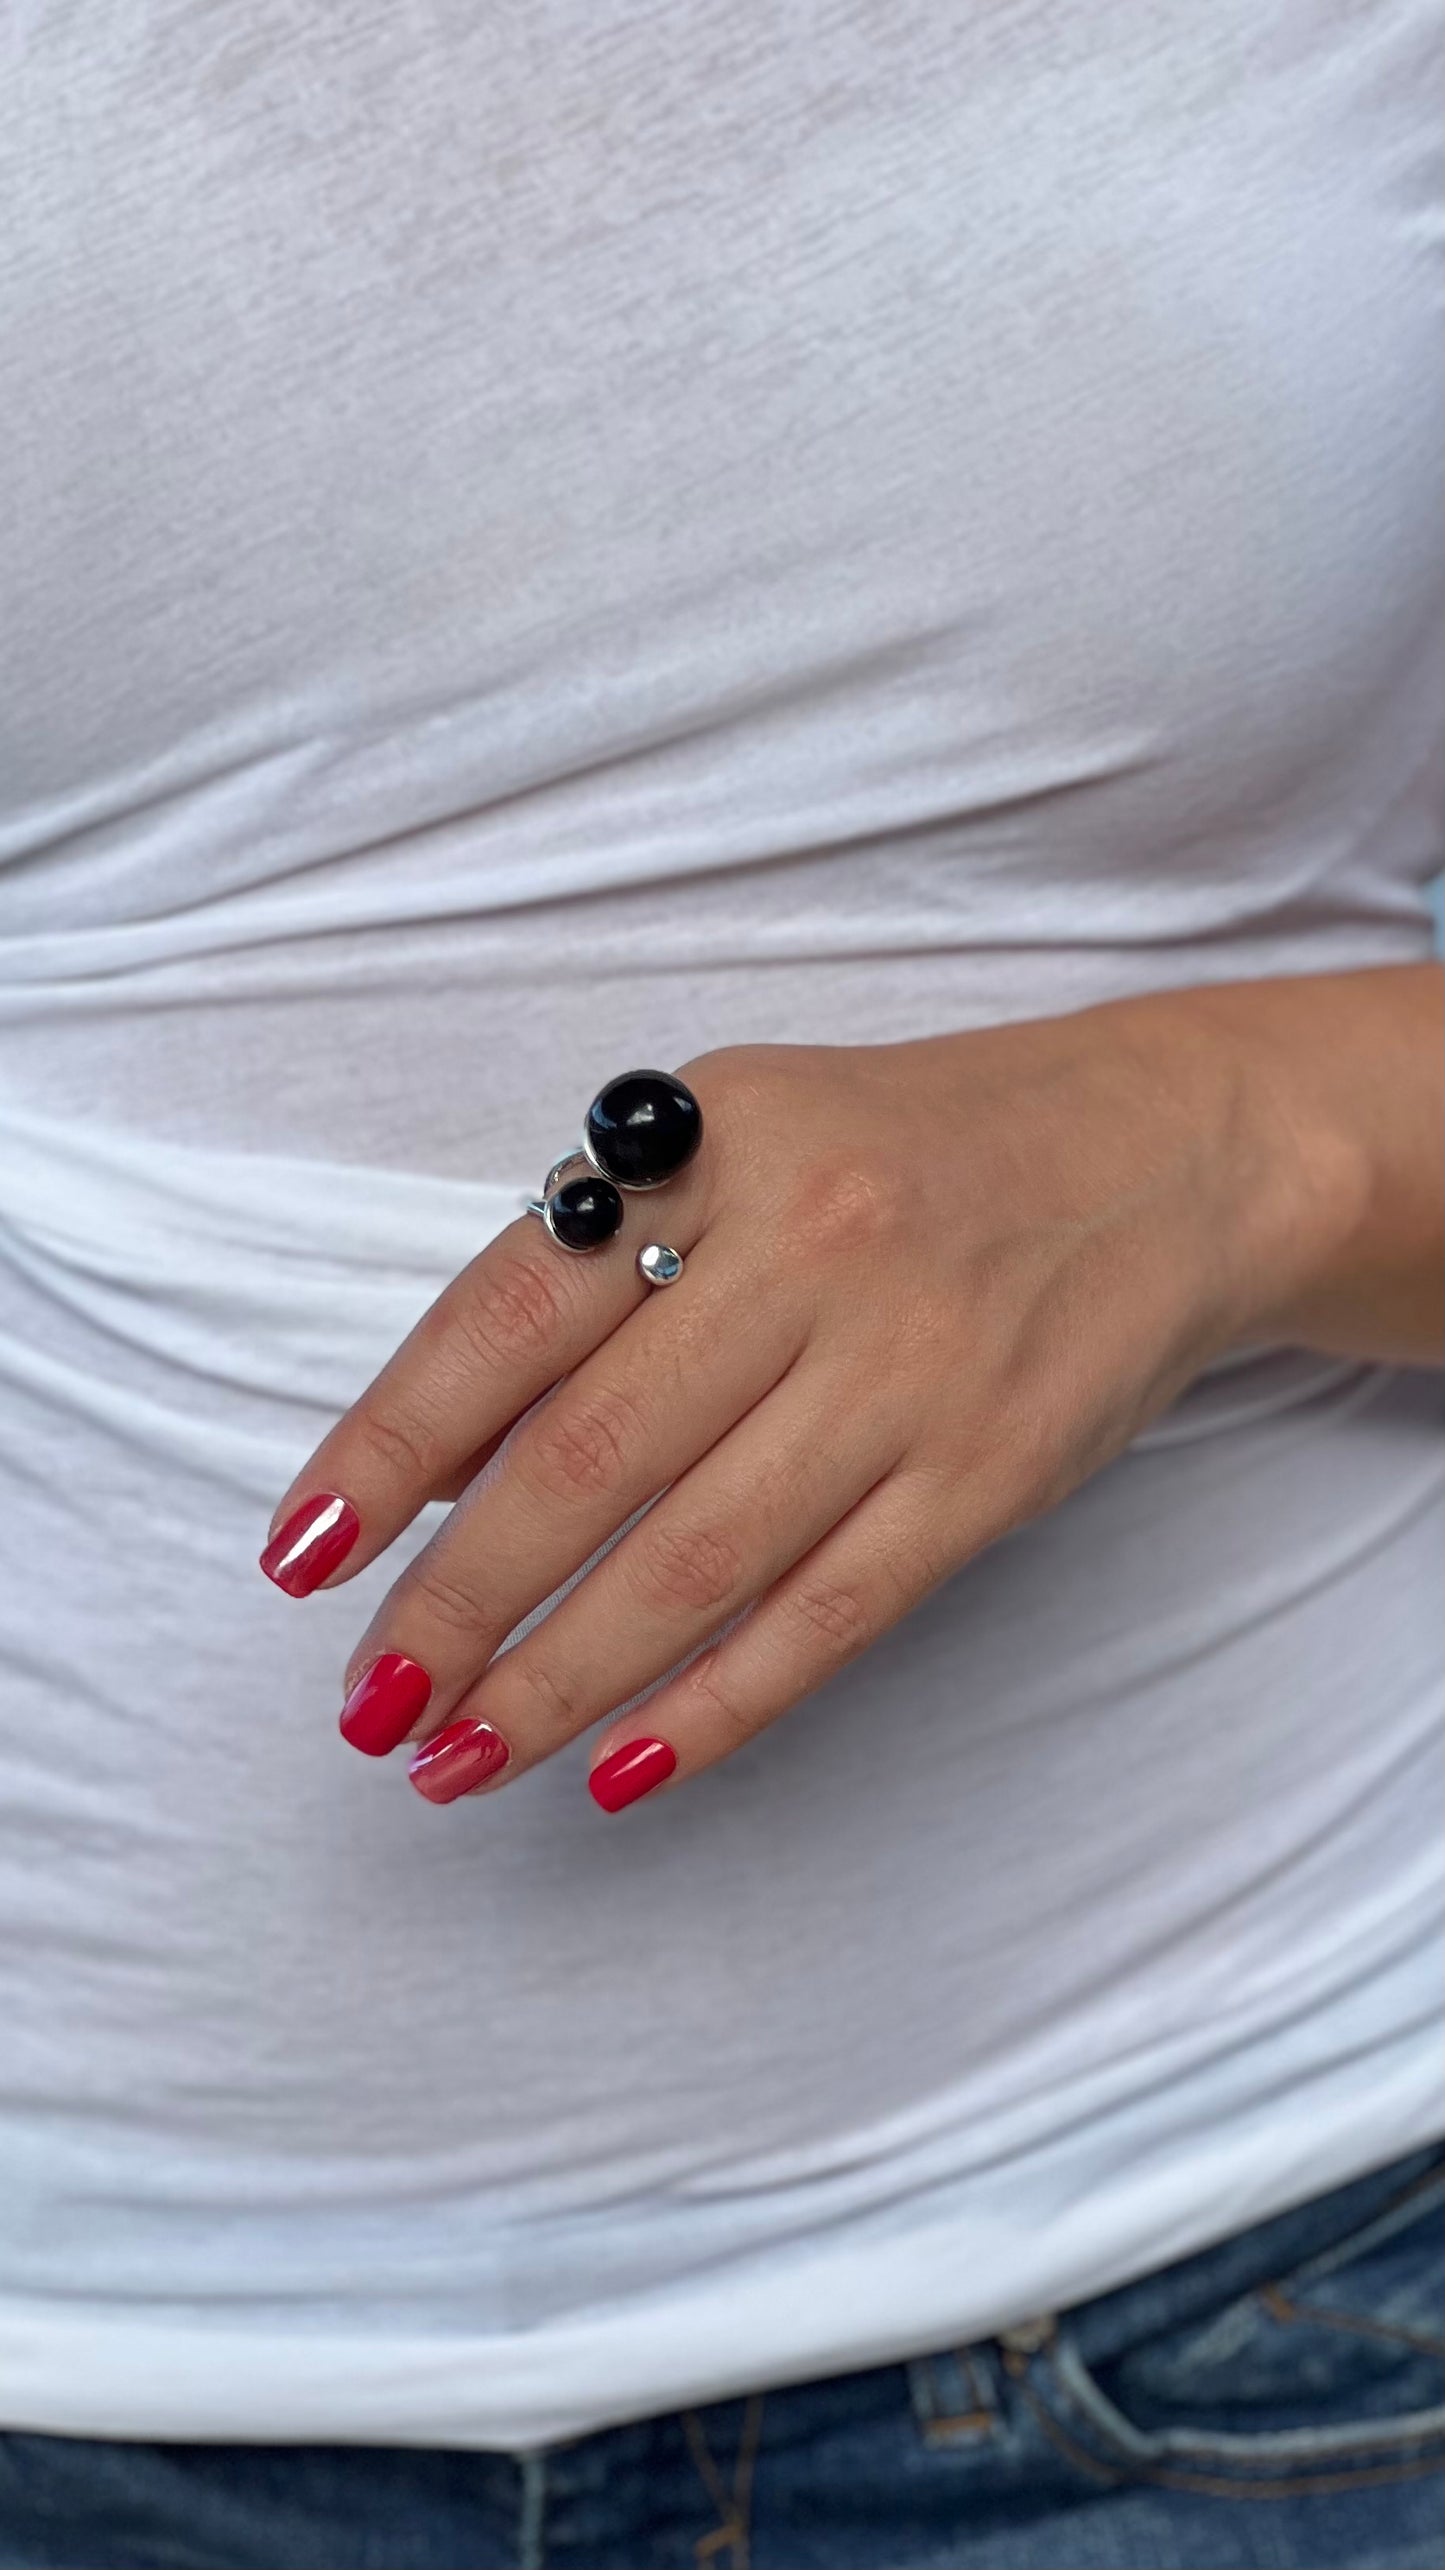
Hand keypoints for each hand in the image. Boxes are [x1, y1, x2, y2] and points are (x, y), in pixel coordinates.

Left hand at [259, 978, 1402, 1810]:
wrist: (1169, 1157)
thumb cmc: (916, 1151)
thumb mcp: (751, 1133)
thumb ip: (609, 1260)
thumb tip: (445, 1459)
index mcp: (717, 1144)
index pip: (511, 1316)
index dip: (387, 1448)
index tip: (301, 1557)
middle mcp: (813, 1250)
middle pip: (591, 1461)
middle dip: (458, 1601)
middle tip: (371, 1706)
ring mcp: (913, 1370)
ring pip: (699, 1562)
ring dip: (560, 1682)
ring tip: (458, 1759)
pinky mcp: (991, 1474)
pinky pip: (830, 1615)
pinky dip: (719, 1704)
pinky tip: (627, 1768)